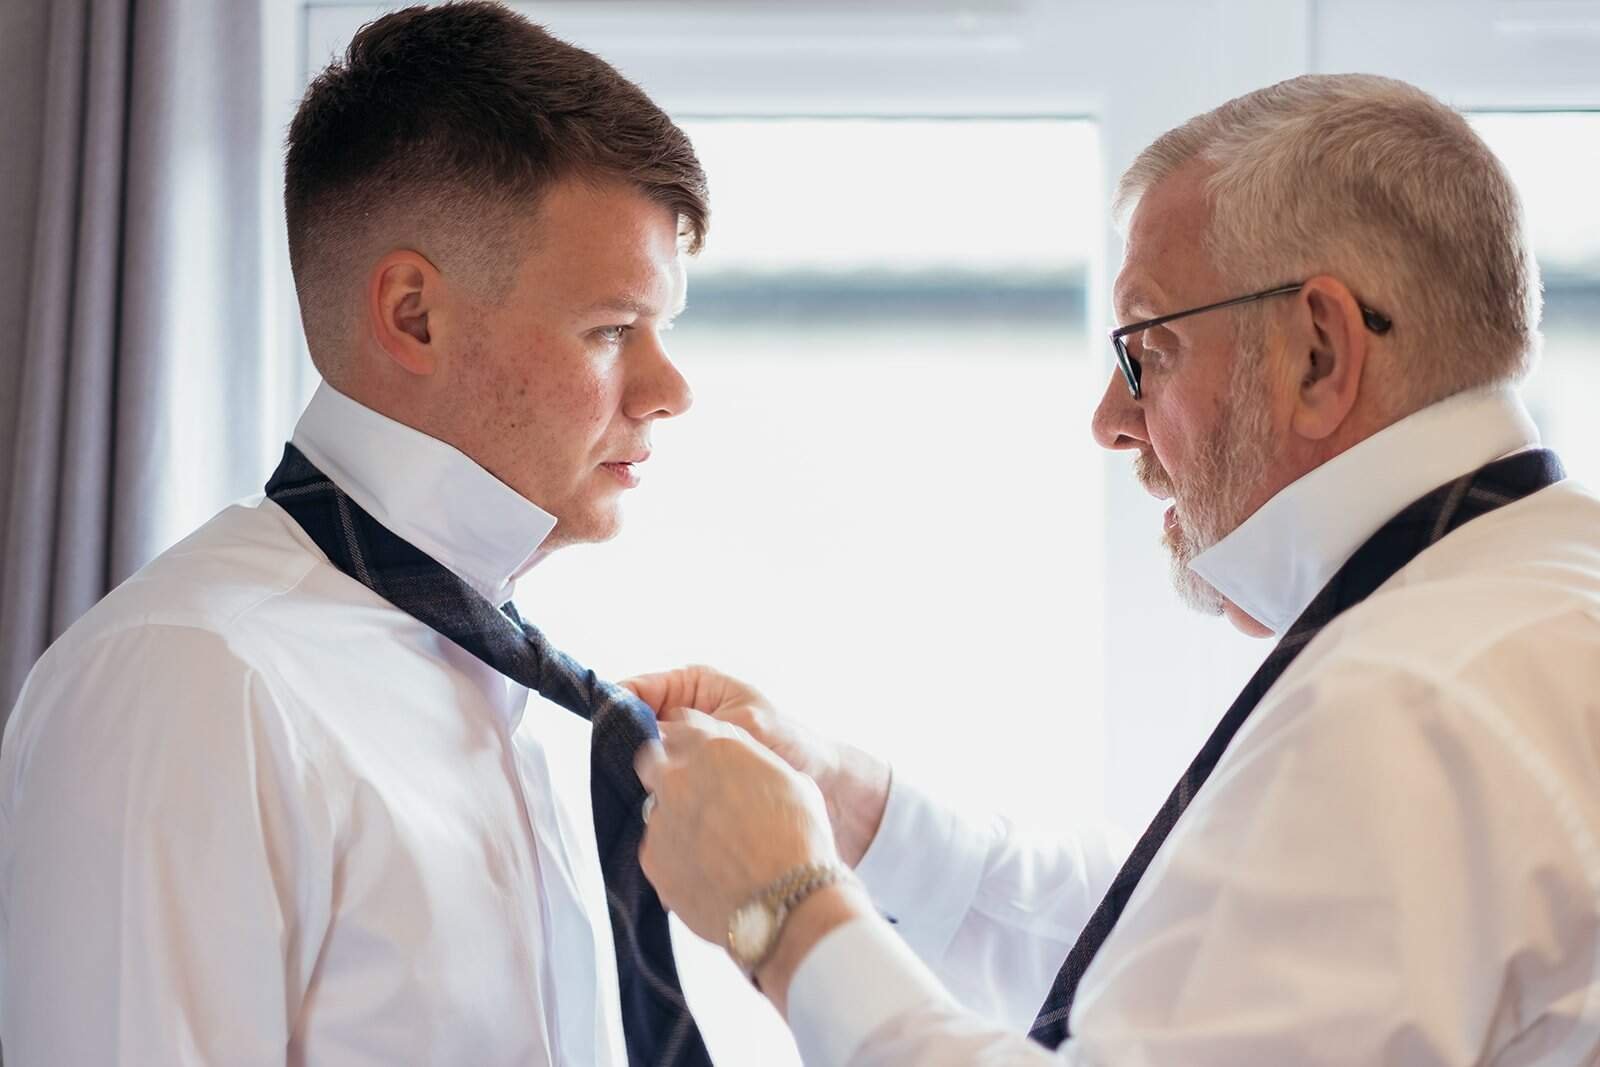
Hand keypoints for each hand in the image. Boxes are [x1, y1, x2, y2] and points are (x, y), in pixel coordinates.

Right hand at [623, 665, 890, 865]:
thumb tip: (648, 733)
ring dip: (641, 774)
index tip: (604, 727)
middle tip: (625, 766)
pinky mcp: (685, 782)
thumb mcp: (745, 725)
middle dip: (626, 746)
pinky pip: (657, 786)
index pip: (638, 689)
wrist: (819, 784)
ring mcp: (680, 750)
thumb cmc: (789, 743)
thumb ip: (697, 727)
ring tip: (645, 789)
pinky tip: (657, 811)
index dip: (617, 706)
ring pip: (641, 759)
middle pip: (632, 726)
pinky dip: (655, 797)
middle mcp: (680, 716)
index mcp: (691, 687)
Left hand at [633, 708, 837, 944]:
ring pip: (656, 807)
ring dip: (674, 816)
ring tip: (710, 844)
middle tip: (693, 793)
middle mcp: (679, 776)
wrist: (785, 901)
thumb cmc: (799, 840)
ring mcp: (660, 818)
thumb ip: (752, 763)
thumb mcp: (790, 780)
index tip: (696, 753)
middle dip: (667, 770)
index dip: (690, 739)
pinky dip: (674, 855)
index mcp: (715, 747)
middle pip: (652, 758)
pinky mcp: (652, 859)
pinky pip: (657, 848)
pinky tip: (705, 870)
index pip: (683, 724)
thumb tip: (742, 765)